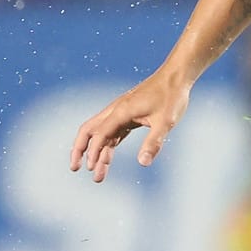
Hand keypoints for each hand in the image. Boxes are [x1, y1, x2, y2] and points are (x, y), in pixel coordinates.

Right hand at [69, 70, 191, 181]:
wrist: (176, 77)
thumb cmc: (171, 97)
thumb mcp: (166, 122)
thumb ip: (154, 142)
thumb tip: (143, 162)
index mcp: (121, 111)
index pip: (100, 134)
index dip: (94, 152)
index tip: (92, 168)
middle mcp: (116, 111)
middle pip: (88, 130)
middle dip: (79, 150)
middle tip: (74, 168)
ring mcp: (120, 112)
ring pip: (100, 133)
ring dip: (96, 152)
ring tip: (96, 173)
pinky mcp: (128, 114)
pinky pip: (112, 131)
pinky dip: (107, 145)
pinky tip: (107, 157)